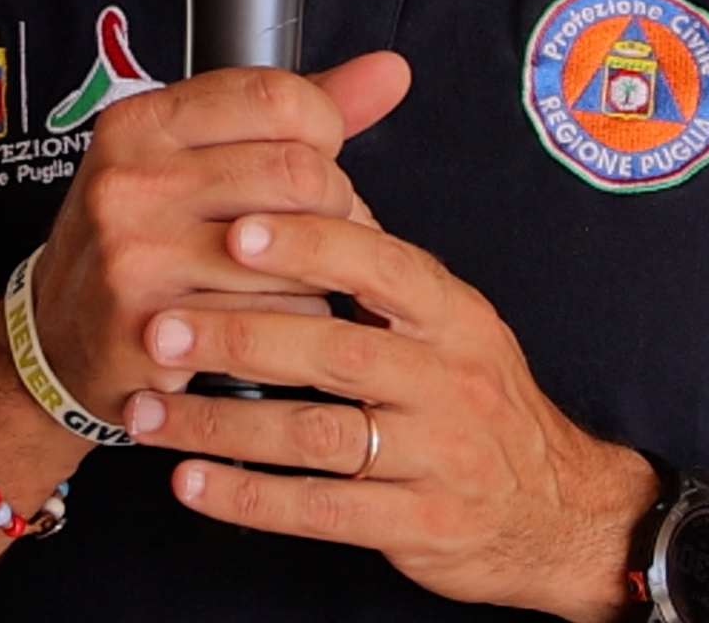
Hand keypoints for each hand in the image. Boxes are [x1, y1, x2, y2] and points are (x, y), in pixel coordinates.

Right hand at [28, 54, 414, 420]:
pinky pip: (279, 317)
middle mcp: (131, 180)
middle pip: (299, 174)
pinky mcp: (153, 326)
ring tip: (298, 275)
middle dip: (337, 206)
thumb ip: (295, 115)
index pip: (276, 97)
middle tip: (327, 227)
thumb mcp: (194, 160)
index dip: (326, 130)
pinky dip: (298, 320)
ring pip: (298, 251)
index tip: (320, 156)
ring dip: (322, 270)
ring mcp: (136, 255)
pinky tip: (274, 318)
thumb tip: (389, 72)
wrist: (58, 341)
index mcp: (141, 123)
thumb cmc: (142, 240)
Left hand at [122, 211, 659, 621]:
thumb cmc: (482, 401)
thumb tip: (309, 185)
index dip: (309, 246)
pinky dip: (249, 498)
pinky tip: (190, 484)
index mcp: (454, 315)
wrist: (559, 513)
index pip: (381, 265)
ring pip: (317, 435)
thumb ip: (382, 267)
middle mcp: (450, 379)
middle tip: (162, 330)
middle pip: (336, 349)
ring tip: (148, 414)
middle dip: (239, 337)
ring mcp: (437, 456)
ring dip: (222, 426)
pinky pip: (322, 510)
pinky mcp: (418, 524)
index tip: (234, 232)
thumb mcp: (455, 322)